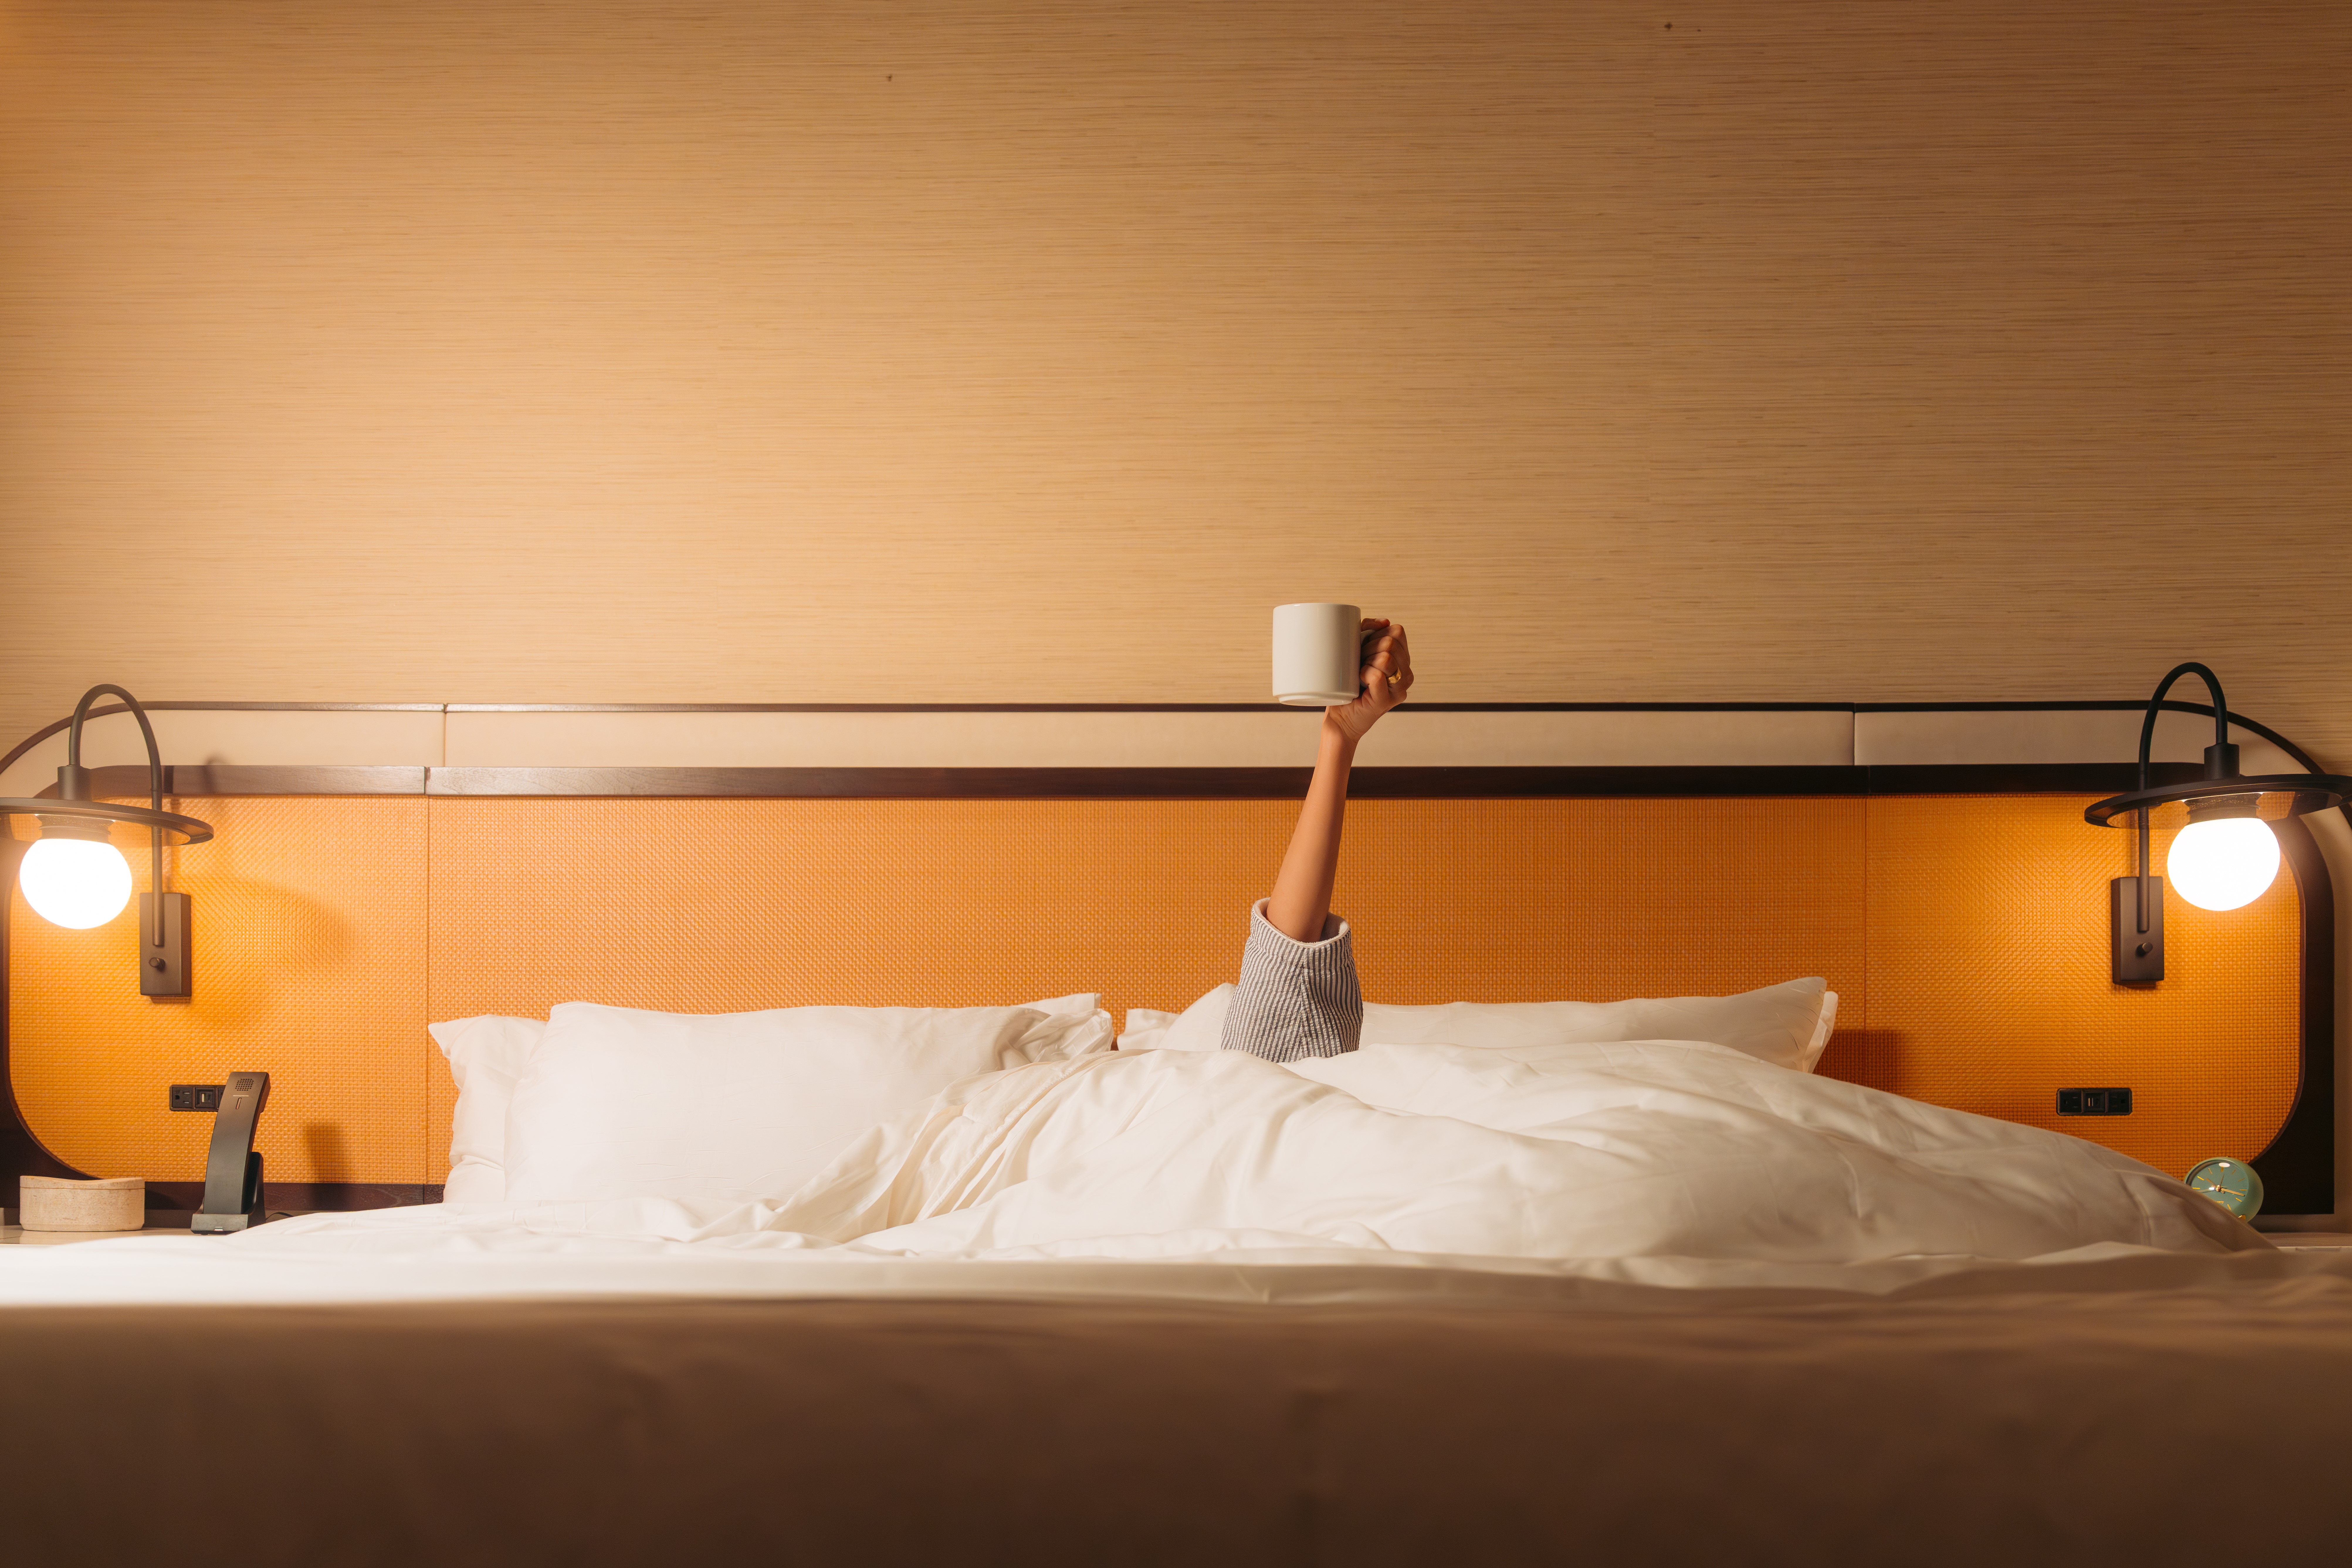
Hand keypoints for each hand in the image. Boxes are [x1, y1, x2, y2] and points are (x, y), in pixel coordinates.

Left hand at [1322, 618, 1412, 746]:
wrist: (1339, 716)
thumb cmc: (1347, 682)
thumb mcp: (1357, 648)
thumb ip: (1368, 629)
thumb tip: (1385, 622)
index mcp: (1403, 659)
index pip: (1397, 631)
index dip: (1376, 635)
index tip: (1364, 649)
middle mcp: (1406, 674)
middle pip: (1390, 642)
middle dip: (1368, 648)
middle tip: (1358, 664)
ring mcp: (1399, 689)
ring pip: (1386, 657)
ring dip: (1365, 661)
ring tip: (1359, 674)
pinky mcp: (1386, 701)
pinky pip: (1376, 675)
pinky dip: (1363, 675)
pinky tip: (1359, 683)